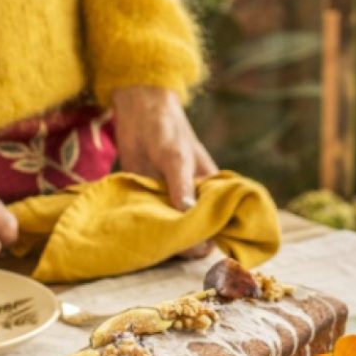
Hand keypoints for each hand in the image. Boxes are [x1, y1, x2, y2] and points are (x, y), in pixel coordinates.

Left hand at [112, 86, 216, 256]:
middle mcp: (194, 201)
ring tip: (150, 239)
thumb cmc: (166, 129)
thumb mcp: (176, 156)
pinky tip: (137, 232)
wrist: (138, 111)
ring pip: (172, 233)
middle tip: (166, 243)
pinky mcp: (149, 201)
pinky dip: (146, 231)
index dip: (209, 238)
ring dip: (163, 239)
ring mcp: (170, 203)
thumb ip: (181, 185)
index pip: (218, 225)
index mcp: (212, 191)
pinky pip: (152, 224)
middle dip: (184, 243)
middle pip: (195, 235)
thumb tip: (187, 214)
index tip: (193, 244)